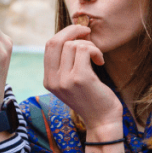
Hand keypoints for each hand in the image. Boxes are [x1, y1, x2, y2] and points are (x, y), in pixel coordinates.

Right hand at [43, 25, 122, 140]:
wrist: (102, 121)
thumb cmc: (91, 99)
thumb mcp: (71, 83)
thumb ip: (65, 65)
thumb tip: (70, 36)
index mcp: (48, 80)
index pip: (49, 46)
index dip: (64, 34)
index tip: (79, 34)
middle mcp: (53, 80)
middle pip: (55, 41)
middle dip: (73, 31)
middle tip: (88, 32)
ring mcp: (65, 80)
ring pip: (72, 44)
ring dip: (89, 45)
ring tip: (96, 57)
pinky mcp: (80, 78)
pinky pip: (84, 50)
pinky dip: (95, 51)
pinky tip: (100, 61)